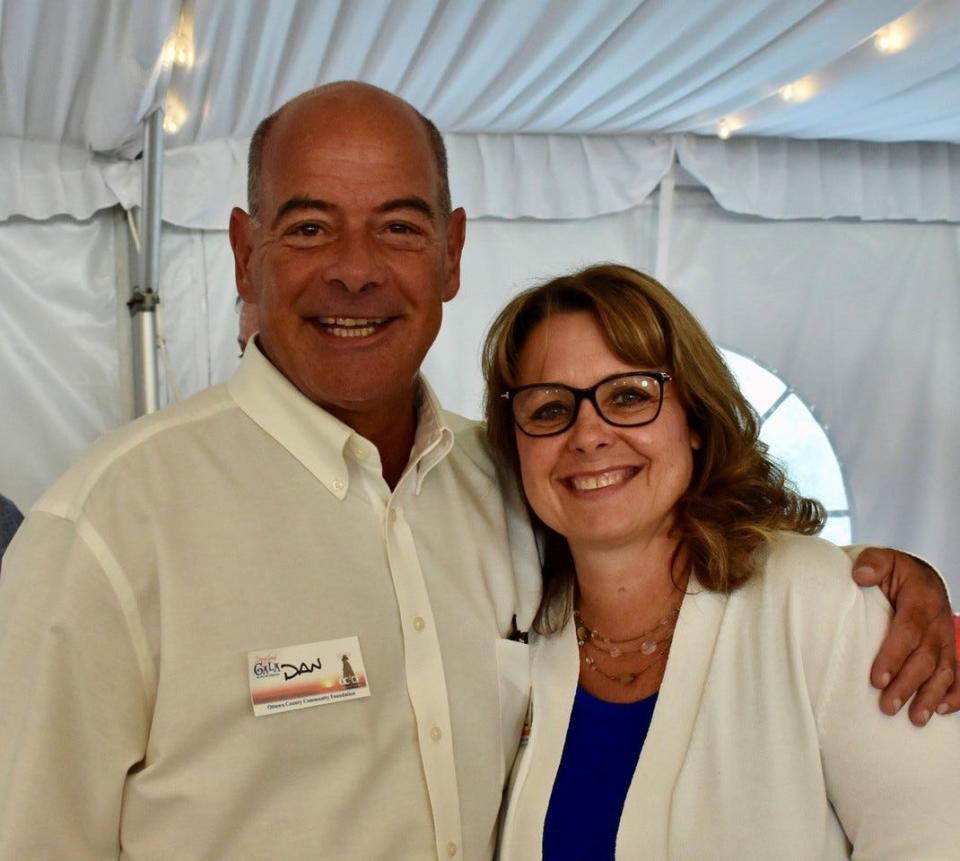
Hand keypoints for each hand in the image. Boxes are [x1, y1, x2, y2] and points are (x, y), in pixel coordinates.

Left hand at [853, 547, 958, 724]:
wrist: (922, 577)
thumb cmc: (895, 572)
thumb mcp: (884, 559)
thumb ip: (872, 563)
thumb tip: (860, 575)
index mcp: (921, 601)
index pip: (908, 631)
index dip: (893, 656)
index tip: (876, 679)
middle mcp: (938, 623)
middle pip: (925, 658)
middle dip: (907, 684)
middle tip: (888, 706)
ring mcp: (947, 639)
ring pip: (944, 671)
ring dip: (930, 696)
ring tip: (916, 719)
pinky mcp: (951, 650)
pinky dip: (955, 694)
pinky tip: (943, 711)